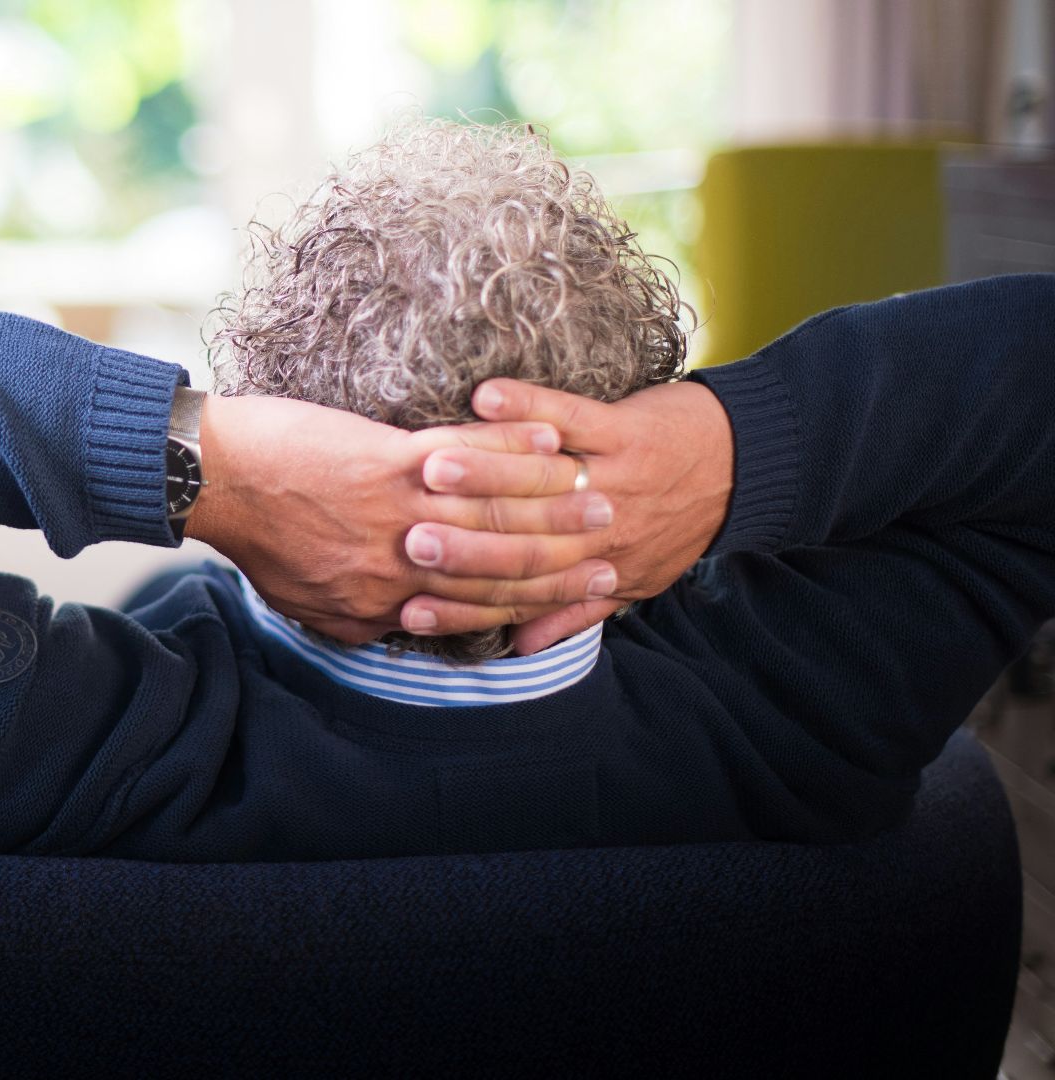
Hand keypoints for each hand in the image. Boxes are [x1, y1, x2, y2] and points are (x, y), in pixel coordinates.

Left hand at [183, 393, 618, 643]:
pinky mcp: (386, 461)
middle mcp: (401, 565)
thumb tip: (401, 628)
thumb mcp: (309, 605)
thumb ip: (363, 619)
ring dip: (555, 500)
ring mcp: (397, 512)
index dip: (538, 601)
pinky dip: (511, 447)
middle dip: (564, 555)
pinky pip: (466, 458)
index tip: (583, 589)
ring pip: (494, 514)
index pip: (480, 608)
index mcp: (385, 602)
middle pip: (502, 565)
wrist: (211, 481)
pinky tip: (549, 436)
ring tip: (598, 488)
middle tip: (614, 540)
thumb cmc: (255, 538)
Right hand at [420, 376, 734, 653]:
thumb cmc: (682, 524)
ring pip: (539, 483)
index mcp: (596, 571)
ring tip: (430, 468)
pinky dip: (528, 406)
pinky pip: (571, 416)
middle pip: (522, 541)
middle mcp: (603, 532)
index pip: (519, 594)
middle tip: (406, 541)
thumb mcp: (634, 582)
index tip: (407, 606)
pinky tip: (484, 397)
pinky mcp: (626, 429)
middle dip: (461, 542)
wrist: (750, 466)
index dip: (461, 603)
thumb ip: (572, 614)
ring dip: (483, 471)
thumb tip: (517, 648)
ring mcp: (613, 478)